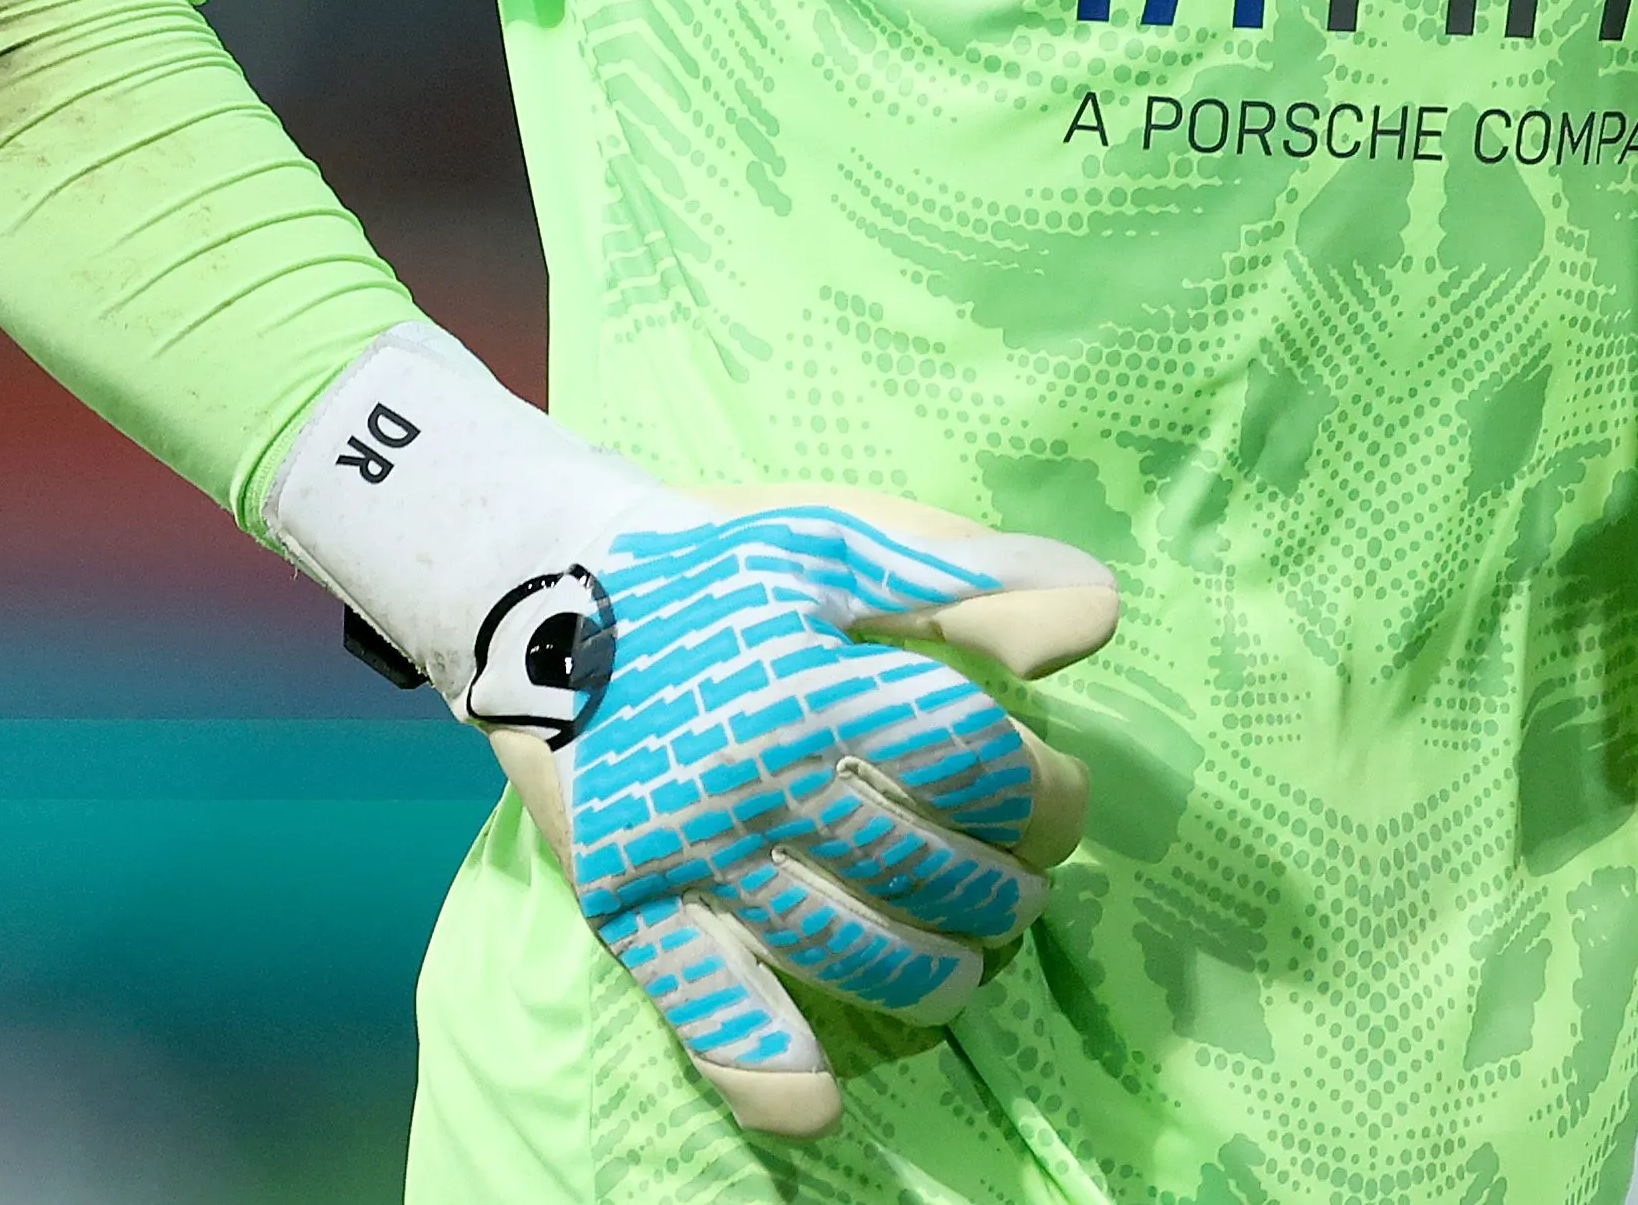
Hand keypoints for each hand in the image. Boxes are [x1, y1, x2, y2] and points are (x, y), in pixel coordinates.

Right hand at [473, 489, 1111, 1135]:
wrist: (536, 588)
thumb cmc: (710, 560)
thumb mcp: (842, 534)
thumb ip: (971, 578)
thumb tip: (1101, 615)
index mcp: (817, 684)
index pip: (974, 768)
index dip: (1045, 796)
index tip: (1060, 801)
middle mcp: (758, 781)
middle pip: (921, 868)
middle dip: (1001, 890)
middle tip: (1019, 886)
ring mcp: (692, 853)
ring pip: (841, 947)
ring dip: (927, 974)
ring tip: (961, 966)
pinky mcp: (628, 903)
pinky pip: (700, 1003)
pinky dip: (763, 1066)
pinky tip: (820, 1103)